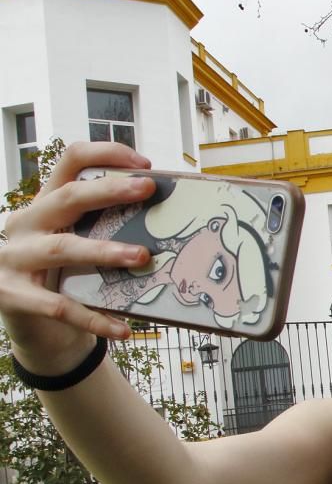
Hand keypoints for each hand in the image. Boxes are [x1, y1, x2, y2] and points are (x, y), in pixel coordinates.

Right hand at [0, 142, 154, 362]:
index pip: (69, 162)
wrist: (32, 325)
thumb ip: (106, 229)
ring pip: (62, 249)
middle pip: (66, 198)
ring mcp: (14, 258)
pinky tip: (124, 328)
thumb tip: (165, 221)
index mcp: (44, 203)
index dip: (105, 155)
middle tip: (148, 189)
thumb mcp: (80, 244)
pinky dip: (94, 318)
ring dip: (104, 251)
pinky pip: (59, 306)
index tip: (145, 165)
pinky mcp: (12, 295)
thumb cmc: (64, 276)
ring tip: (141, 256)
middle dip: (109, 191)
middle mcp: (25, 224)